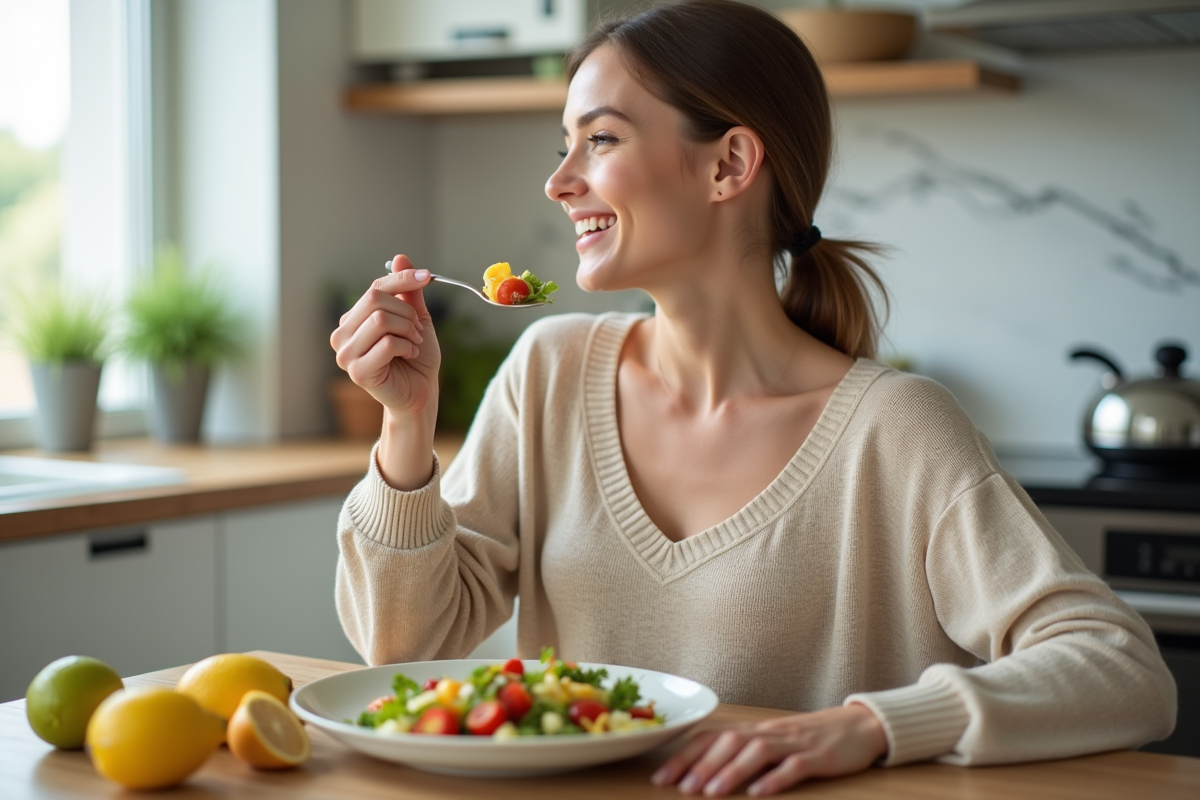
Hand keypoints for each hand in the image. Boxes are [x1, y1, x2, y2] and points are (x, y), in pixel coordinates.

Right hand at [330, 255, 439, 418]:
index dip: (402, 279)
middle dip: (406, 313)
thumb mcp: (416, 319)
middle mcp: (342, 334)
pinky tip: (408, 356)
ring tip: (414, 343)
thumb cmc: (415, 358)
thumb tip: (399, 257)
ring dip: (407, 330)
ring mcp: (346, 354)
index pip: (375, 288)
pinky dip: (406, 347)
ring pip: (381, 320)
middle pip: (375, 300)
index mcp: (352, 320)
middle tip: (418, 330)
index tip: (427, 276)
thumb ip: (407, 292)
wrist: (420, 392)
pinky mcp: (357, 371)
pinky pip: (387, 343)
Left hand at [650, 704, 887, 796]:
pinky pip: (794, 767)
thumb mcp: (773, 743)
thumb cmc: (808, 739)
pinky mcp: (818, 756)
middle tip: (680, 788)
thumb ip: (743, 754)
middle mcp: (769, 732)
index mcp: (755, 730)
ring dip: (731, 771)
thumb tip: (702, 774)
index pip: (712, 737)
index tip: (662, 777)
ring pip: (757, 752)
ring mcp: (794, 743)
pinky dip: (775, 779)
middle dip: (701, 765)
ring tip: (710, 792)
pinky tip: (759, 793)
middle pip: (729, 742)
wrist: (858, 726)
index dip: (685, 755)